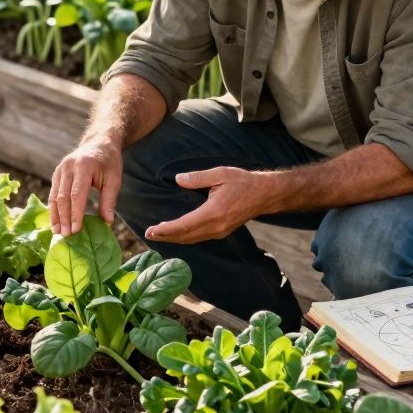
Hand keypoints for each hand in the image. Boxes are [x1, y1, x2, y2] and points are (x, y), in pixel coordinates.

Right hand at [48, 135, 122, 235]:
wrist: (99, 142)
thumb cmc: (109, 162)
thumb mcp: (114, 179)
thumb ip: (109, 199)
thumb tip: (107, 221)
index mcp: (84, 167)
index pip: (77, 194)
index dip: (75, 213)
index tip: (76, 230)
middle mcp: (68, 167)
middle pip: (63, 197)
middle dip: (64, 218)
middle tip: (66, 236)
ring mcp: (60, 169)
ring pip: (54, 196)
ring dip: (55, 216)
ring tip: (58, 233)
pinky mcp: (57, 173)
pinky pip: (53, 193)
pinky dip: (53, 208)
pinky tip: (56, 222)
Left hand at [145, 167, 271, 244]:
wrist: (265, 194)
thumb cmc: (243, 181)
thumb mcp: (220, 173)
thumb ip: (197, 178)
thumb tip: (178, 179)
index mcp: (214, 212)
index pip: (185, 225)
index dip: (166, 230)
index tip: (151, 231)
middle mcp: (216, 226)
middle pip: (186, 236)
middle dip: (166, 236)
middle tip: (148, 234)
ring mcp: (220, 231)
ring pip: (192, 239)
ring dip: (174, 238)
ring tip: (158, 235)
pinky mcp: (222, 232)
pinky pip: (199, 238)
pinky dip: (185, 237)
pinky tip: (177, 233)